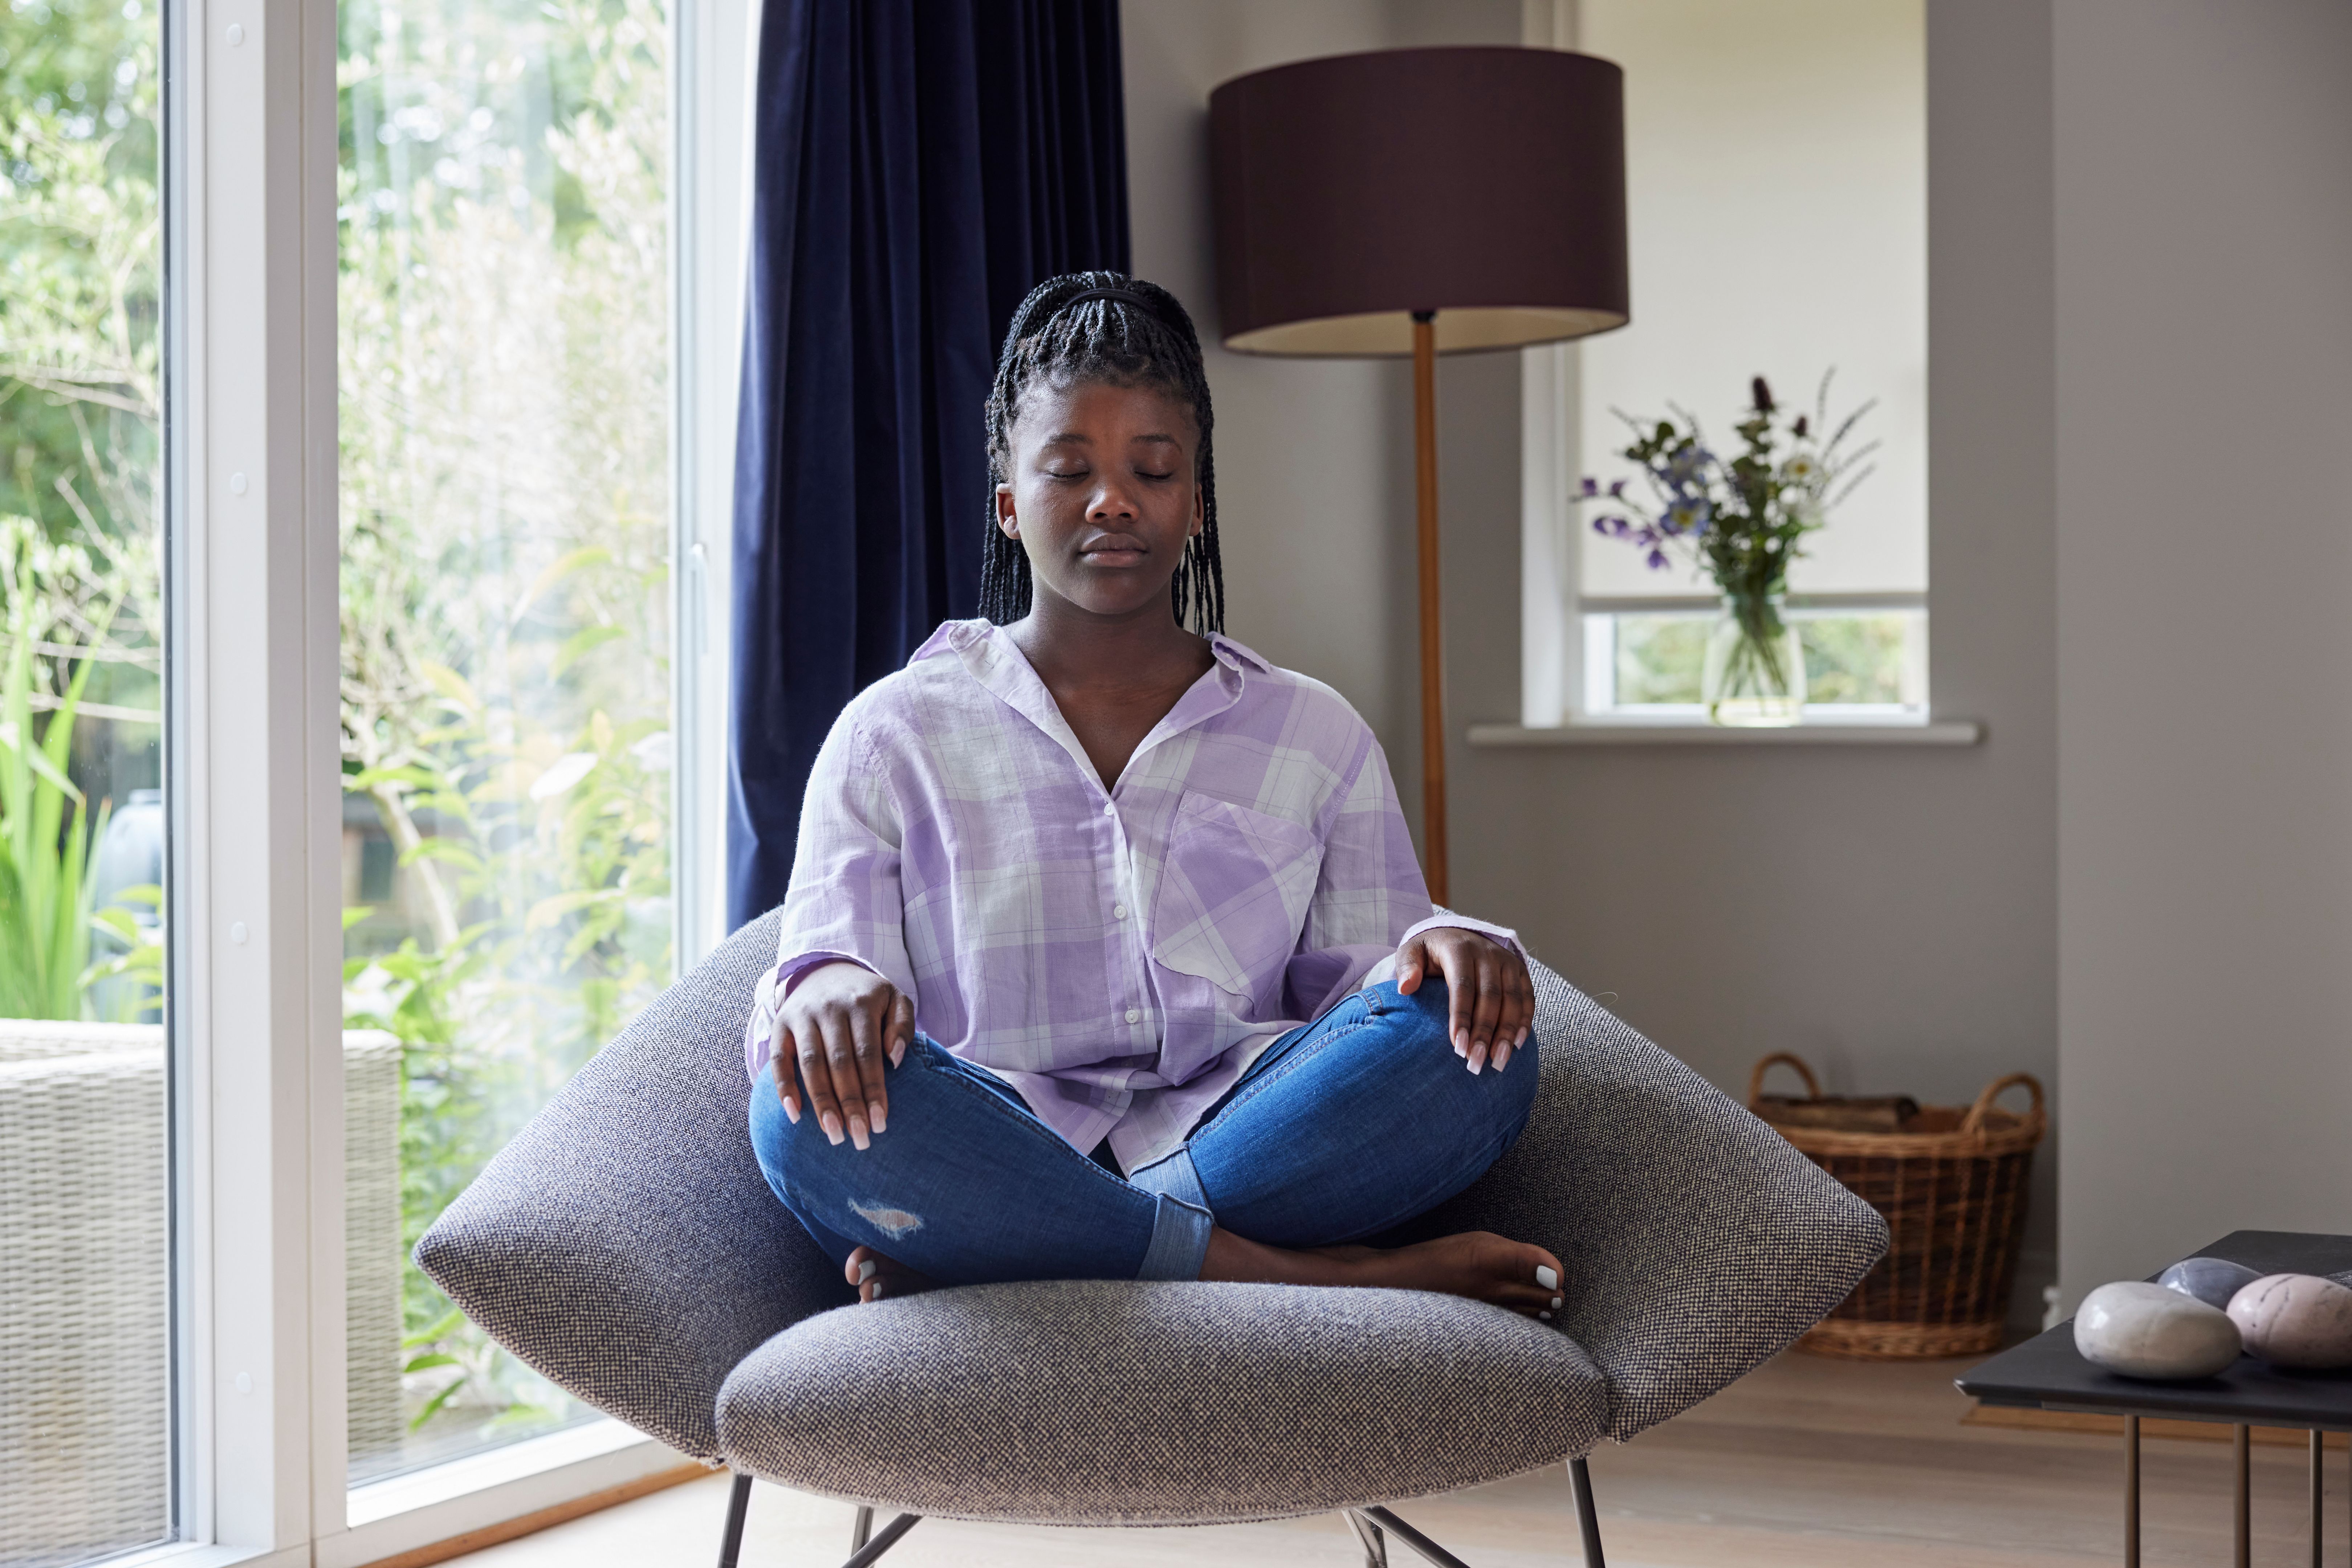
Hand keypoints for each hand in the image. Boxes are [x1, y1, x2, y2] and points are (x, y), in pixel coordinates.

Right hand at [771, 961, 913, 1150]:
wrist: (826, 969)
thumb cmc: (868, 996)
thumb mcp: (895, 999)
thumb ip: (902, 1026)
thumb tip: (895, 1059)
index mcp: (861, 1003)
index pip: (868, 1053)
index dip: (874, 1089)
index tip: (881, 1123)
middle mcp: (829, 1008)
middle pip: (839, 1062)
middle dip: (850, 1103)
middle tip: (860, 1137)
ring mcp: (802, 1016)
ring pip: (810, 1064)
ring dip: (821, 1102)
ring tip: (833, 1134)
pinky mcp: (781, 1025)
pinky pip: (778, 1059)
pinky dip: (784, 1087)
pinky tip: (794, 1115)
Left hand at [1395, 928, 1532, 1074]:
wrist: (1457, 935)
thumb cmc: (1430, 953)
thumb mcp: (1412, 953)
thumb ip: (1407, 967)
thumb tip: (1405, 988)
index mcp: (1459, 949)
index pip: (1463, 986)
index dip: (1461, 1018)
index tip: (1457, 1047)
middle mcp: (1487, 952)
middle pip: (1490, 997)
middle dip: (1484, 1033)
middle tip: (1477, 1063)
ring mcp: (1506, 961)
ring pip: (1513, 1000)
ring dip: (1507, 1033)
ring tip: (1498, 1062)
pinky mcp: (1520, 969)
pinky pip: (1528, 998)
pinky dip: (1524, 1022)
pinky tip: (1517, 1045)